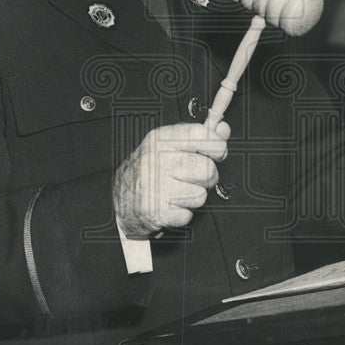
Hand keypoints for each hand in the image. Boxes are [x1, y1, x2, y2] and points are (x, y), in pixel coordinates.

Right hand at [113, 121, 230, 237]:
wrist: (121, 198)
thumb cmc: (150, 169)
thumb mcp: (169, 145)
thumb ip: (199, 137)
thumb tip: (223, 129)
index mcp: (162, 139)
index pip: (201, 135)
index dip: (217, 146)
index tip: (218, 152)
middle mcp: (157, 160)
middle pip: (207, 170)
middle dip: (207, 178)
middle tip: (193, 178)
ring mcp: (156, 187)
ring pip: (200, 195)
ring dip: (194, 197)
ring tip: (178, 192)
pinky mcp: (155, 212)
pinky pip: (188, 215)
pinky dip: (182, 214)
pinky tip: (170, 205)